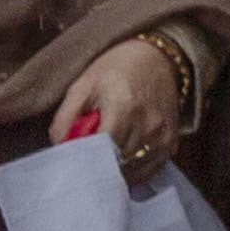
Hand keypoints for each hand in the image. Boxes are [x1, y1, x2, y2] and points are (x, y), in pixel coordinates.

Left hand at [51, 39, 184, 187]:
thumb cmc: (115, 70)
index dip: (84, 160)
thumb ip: (66, 118)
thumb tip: (58, 148)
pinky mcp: (171, 144)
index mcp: (123, 107)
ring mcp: (162, 137)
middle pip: (115, 165)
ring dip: (113, 172)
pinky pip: (148, 171)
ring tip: (103, 158)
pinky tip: (121, 161)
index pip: (101, 151)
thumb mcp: (83, 86)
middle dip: (96, 167)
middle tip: (84, 161)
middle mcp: (147, 125)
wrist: (155, 57)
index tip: (72, 163)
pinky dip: (131, 172)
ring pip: (131, 173)